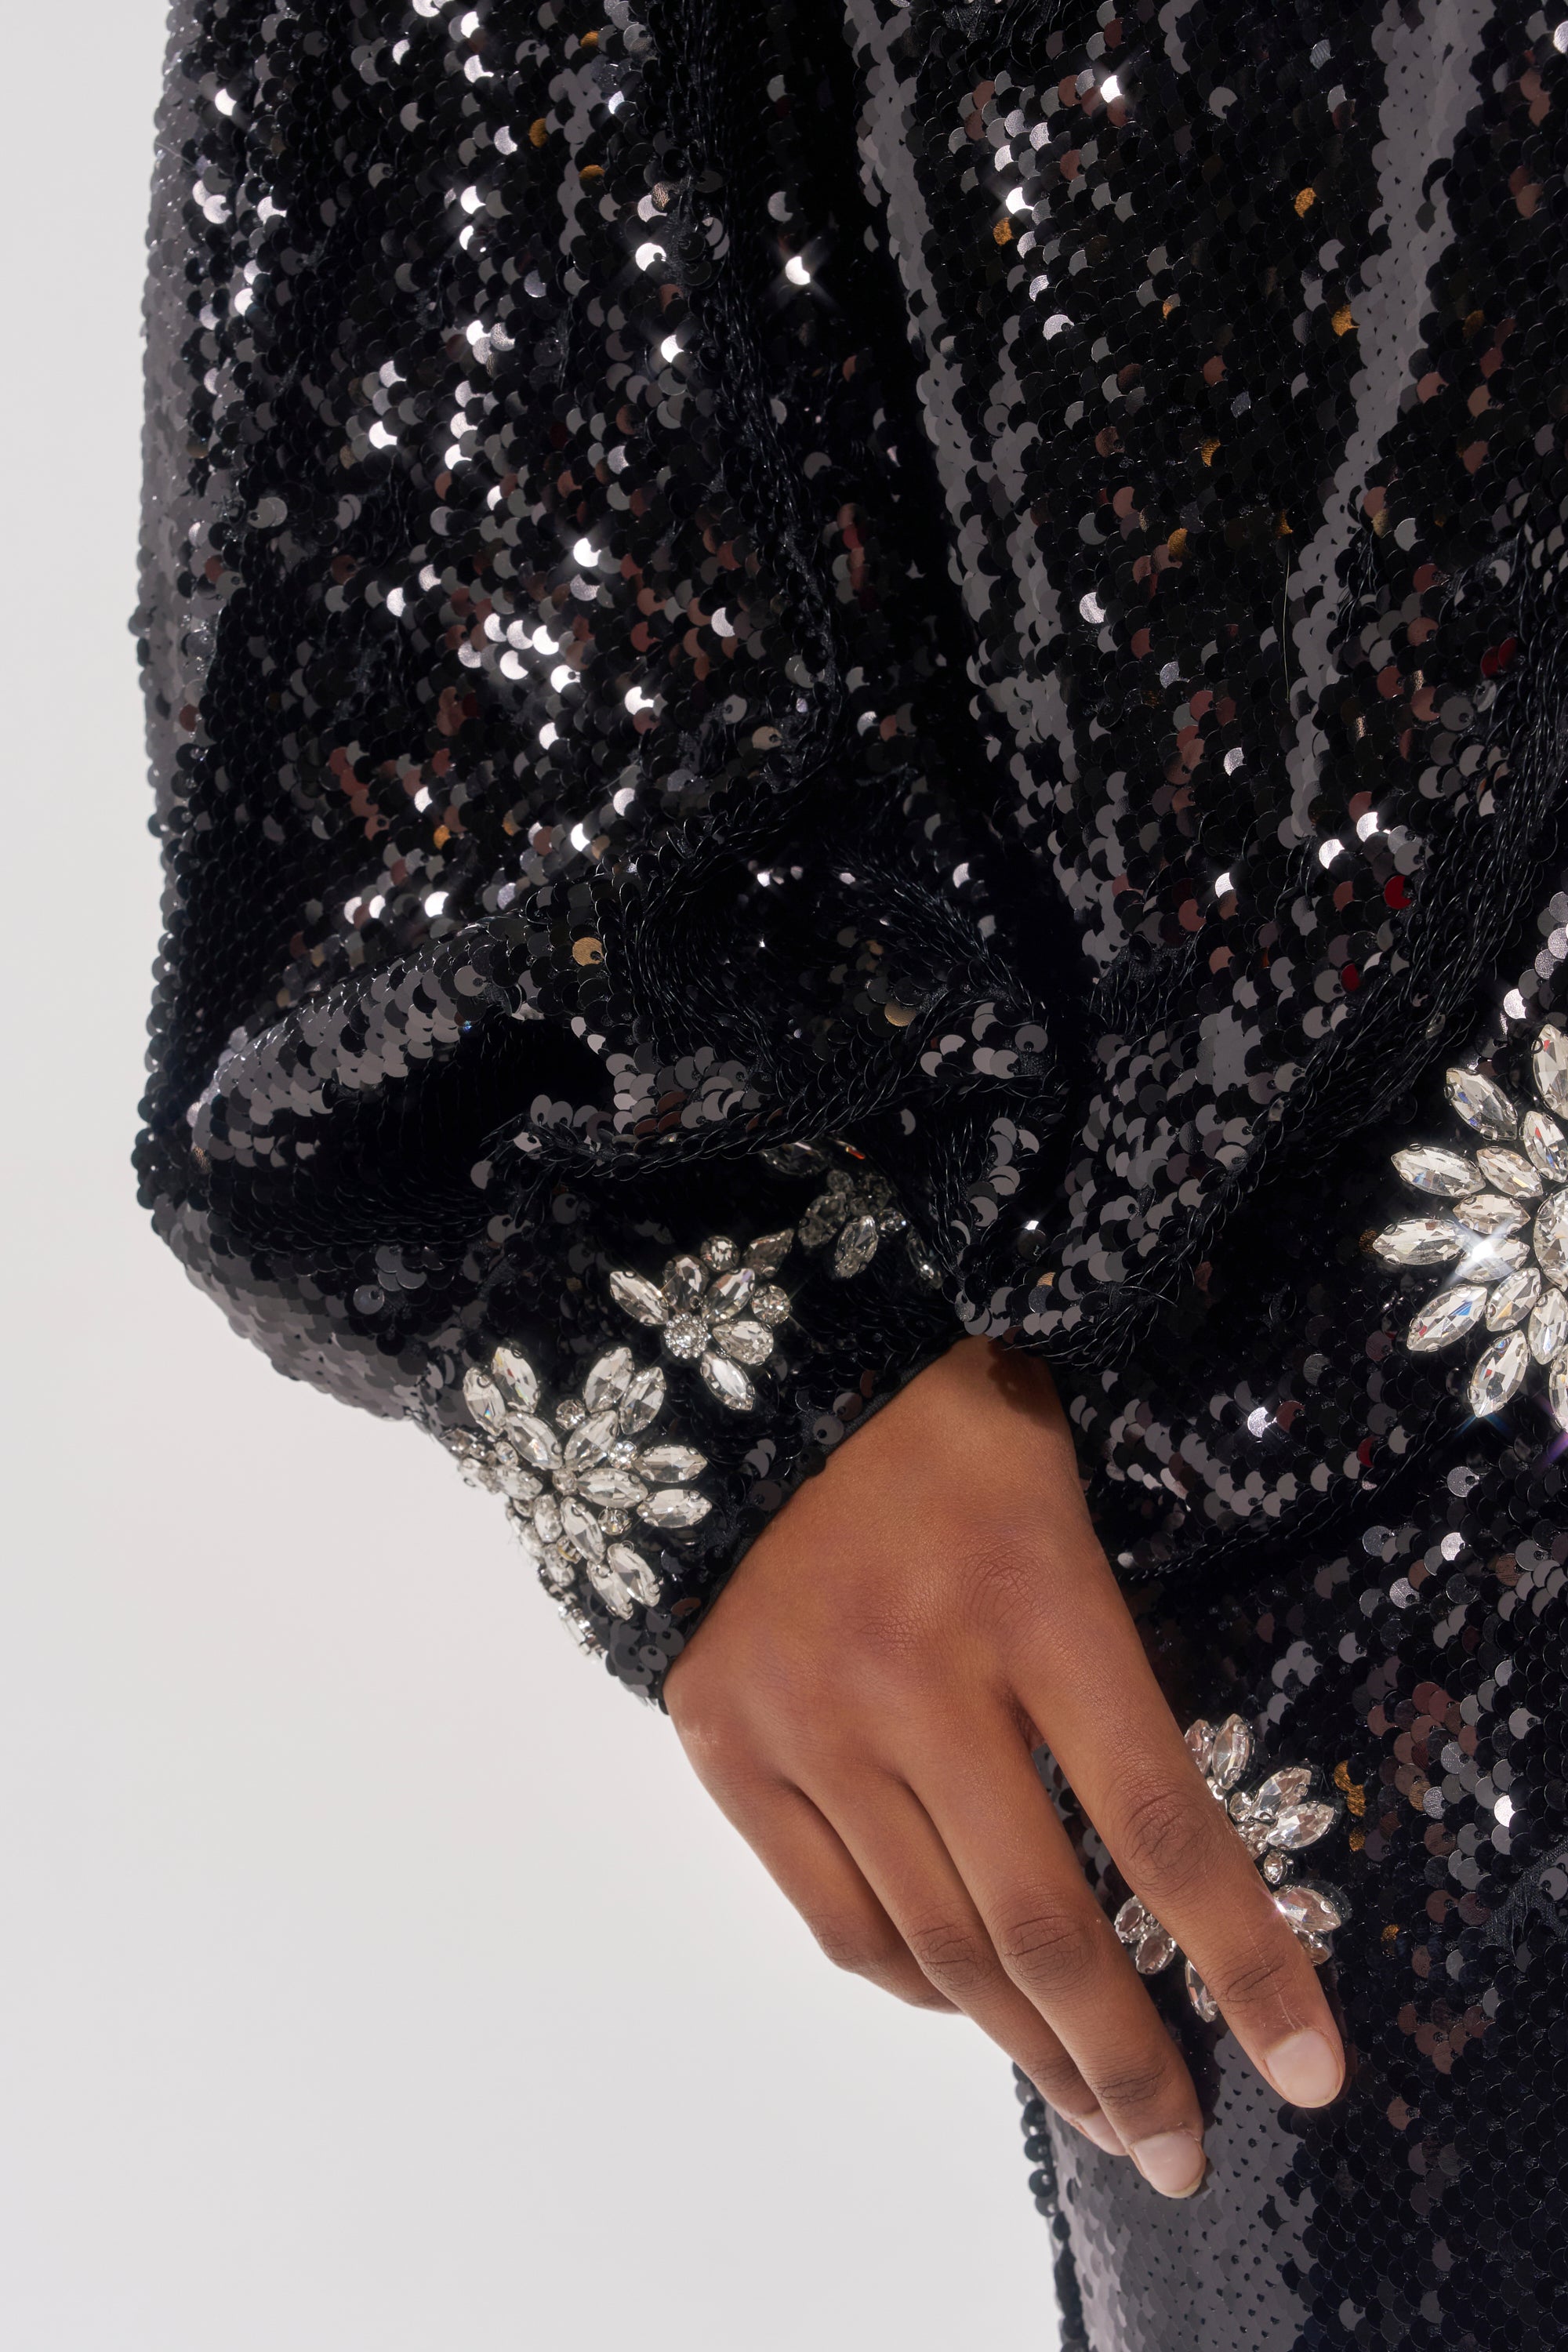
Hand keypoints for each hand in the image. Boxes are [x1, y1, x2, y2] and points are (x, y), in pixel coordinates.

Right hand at [664, 1337, 1344, 2198]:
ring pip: (939, 1942)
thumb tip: (1152, 1859)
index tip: (1304, 2074)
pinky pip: (835, 1917)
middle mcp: (919, 1677)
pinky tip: (961, 2002)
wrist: (741, 1372)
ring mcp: (812, 1721)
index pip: (1160, 1821)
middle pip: (1046, 1924)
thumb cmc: (943, 1428)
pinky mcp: (727, 1745)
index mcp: (1032, 1598)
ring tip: (1092, 2107)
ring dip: (1029, 2048)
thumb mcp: (1061, 1502)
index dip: (1244, 1961)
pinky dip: (911, 1983)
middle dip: (1129, 2061)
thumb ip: (1104, 1667)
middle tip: (1178, 2149)